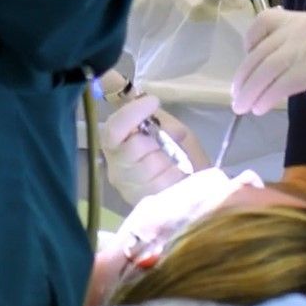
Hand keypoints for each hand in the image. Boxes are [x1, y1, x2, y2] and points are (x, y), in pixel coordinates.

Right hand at [98, 91, 207, 205]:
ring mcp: (128, 189)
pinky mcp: (144, 204)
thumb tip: (162, 125)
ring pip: (150, 167)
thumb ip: (161, 122)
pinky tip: (177, 175)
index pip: (113, 129)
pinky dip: (175, 176)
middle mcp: (116, 167)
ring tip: (174, 161)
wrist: (191, 185)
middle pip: (132, 149)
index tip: (153, 101)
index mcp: (116, 144)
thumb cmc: (176, 152)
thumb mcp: (170, 128)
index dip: (131, 114)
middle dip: (155, 142)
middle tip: (168, 142)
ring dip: (168, 160)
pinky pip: (163, 184)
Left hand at [232, 9, 305, 115]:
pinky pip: (281, 82)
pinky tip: (262, 108)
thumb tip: (270, 72)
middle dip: (244, 77)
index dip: (249, 44)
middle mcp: (305, 26)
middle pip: (260, 50)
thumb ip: (298, 52)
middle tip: (236, 98)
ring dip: (250, 91)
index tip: (246, 68)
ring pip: (266, 68)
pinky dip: (267, 97)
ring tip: (244, 108)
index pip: (264, 21)